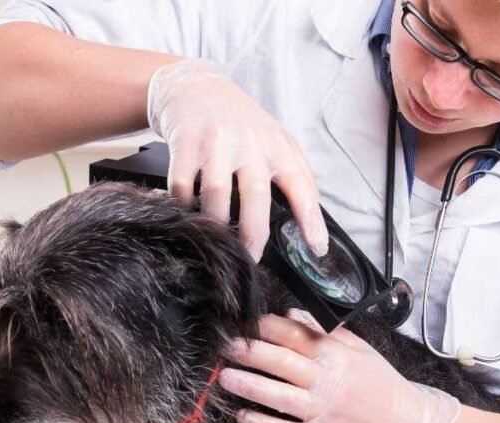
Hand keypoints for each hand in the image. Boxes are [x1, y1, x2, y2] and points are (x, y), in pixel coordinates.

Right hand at [147, 59, 328, 260]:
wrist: (196, 86)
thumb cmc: (240, 121)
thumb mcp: (276, 139)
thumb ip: (296, 174)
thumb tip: (312, 221)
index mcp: (277, 146)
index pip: (301, 185)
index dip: (311, 219)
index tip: (316, 248)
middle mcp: (249, 142)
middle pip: (255, 196)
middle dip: (254, 234)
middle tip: (250, 258)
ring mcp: (216, 141)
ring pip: (216, 193)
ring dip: (215, 223)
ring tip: (216, 238)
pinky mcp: (185, 141)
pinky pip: (182, 184)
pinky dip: (183, 203)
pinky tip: (187, 210)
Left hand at [218, 309, 462, 422]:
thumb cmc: (385, 387)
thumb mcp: (361, 350)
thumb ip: (325, 331)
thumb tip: (290, 314)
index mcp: (337, 355)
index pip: (293, 334)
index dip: (264, 328)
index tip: (243, 323)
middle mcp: (328, 381)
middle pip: (280, 361)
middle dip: (249, 352)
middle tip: (224, 347)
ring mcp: (323, 412)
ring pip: (277, 396)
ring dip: (247, 385)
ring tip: (224, 378)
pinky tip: (243, 417)